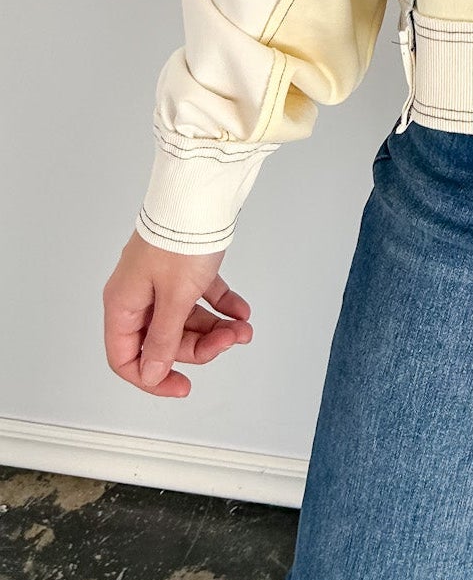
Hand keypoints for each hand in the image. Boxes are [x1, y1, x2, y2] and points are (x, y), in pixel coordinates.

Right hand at [103, 229, 253, 397]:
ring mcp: (161, 280)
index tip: (182, 385)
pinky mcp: (184, 268)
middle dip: (199, 347)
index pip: (125, 357)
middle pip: (164, 340)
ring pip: (186, 320)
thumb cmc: (180, 240)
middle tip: (228, 341)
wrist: (201, 194)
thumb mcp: (174, 298)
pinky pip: (200, 297)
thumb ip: (163, 340)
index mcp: (123, 304)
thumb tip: (150, 373)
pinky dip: (221, 306)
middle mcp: (138, 294)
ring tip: (243, 327)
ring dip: (215, 328)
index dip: (152, 377)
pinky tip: (241, 311)